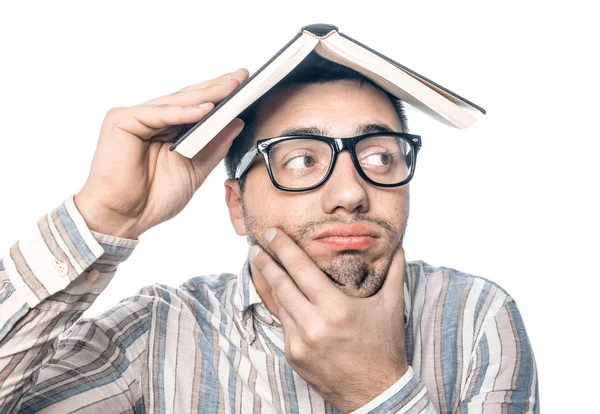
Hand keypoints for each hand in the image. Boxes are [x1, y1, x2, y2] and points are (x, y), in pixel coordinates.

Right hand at [74, 69, 248, 238]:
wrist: (124, 218)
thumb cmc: (154, 198)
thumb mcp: (195, 169)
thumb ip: (214, 146)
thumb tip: (237, 122)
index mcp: (166, 130)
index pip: (196, 108)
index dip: (220, 97)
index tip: (247, 87)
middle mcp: (151, 119)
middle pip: (188, 100)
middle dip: (218, 88)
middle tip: (243, 76)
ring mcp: (135, 117)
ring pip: (176, 103)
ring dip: (206, 95)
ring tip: (232, 88)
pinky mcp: (121, 120)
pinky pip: (159, 114)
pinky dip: (183, 112)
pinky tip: (207, 109)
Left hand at [249, 228, 408, 412]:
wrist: (376, 393)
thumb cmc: (384, 347)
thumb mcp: (392, 307)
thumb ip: (394, 273)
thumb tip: (398, 247)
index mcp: (336, 309)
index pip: (301, 269)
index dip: (283, 248)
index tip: (271, 233)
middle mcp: (313, 325)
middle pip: (280, 285)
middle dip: (265, 262)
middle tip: (254, 246)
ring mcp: (300, 343)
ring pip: (280, 305)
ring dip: (270, 284)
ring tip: (263, 266)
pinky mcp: (293, 356)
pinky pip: (284, 324)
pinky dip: (283, 308)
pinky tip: (281, 296)